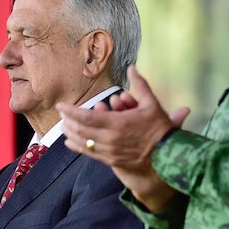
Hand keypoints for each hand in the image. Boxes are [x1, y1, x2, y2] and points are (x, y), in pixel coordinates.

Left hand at [57, 65, 188, 210]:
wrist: (167, 155)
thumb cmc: (160, 129)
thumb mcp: (152, 104)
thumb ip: (140, 85)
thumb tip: (132, 67)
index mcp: (117, 123)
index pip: (86, 117)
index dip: (71, 111)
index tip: (60, 106)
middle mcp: (110, 139)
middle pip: (80, 130)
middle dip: (68, 121)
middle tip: (61, 114)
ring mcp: (109, 151)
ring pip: (83, 142)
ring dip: (70, 133)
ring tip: (63, 125)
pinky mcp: (110, 160)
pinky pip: (89, 153)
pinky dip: (77, 146)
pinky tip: (69, 142)